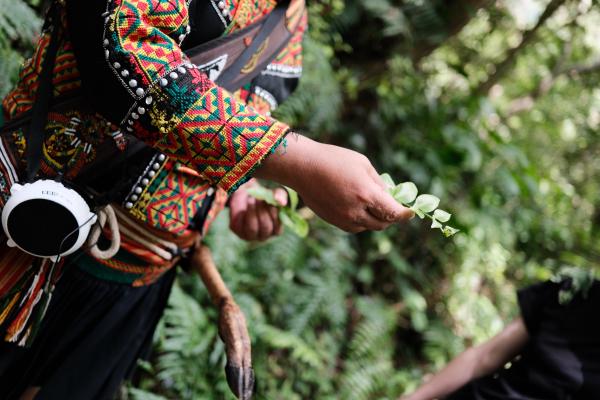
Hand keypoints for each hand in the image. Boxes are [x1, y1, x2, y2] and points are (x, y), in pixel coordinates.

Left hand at [228, 179, 287, 240]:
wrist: (247, 193)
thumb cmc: (265, 197)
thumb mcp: (274, 193)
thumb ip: (280, 196)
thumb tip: (281, 202)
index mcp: (275, 230)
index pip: (277, 230)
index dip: (274, 216)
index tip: (271, 203)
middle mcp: (263, 236)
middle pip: (265, 228)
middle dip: (263, 212)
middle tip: (259, 199)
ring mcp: (249, 235)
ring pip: (252, 228)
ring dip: (252, 212)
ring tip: (251, 200)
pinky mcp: (236, 229)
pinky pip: (239, 224)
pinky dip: (242, 214)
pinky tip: (244, 207)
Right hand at [255, 134, 412, 232]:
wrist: (302, 167)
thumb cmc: (334, 160)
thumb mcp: (362, 164)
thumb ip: (378, 183)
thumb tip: (389, 197)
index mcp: (366, 194)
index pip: (394, 212)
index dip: (406, 214)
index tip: (411, 213)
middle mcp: (356, 211)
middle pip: (383, 223)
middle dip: (391, 216)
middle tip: (393, 206)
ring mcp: (344, 219)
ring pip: (369, 227)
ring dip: (376, 219)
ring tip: (374, 205)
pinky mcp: (334, 222)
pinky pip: (355, 227)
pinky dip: (361, 221)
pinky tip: (359, 208)